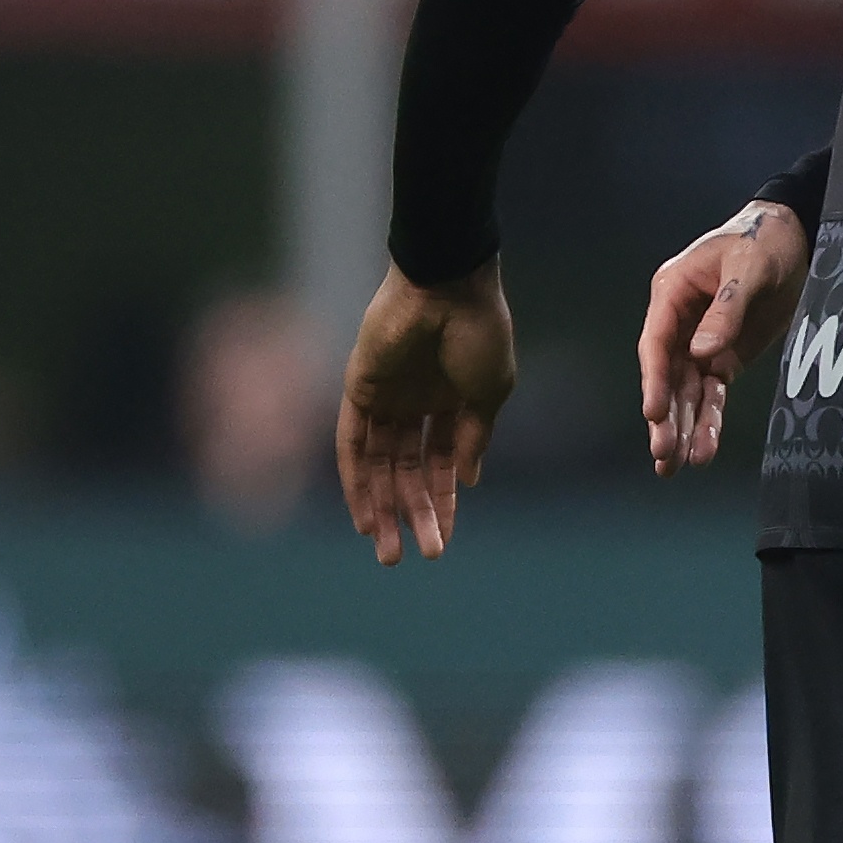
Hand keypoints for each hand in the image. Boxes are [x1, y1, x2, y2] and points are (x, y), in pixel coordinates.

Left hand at [337, 261, 515, 565]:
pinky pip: (352, 444)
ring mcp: (385, 396)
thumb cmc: (480, 331)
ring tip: (388, 551)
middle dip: (414, 514)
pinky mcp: (358, 389)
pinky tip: (363, 515)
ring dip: (382, 508)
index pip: (441, 462)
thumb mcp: (490, 391)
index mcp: (452, 399)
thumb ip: (474, 436)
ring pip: (379, 465)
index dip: (443, 501)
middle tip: (419, 556)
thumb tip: (466, 480)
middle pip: (408, 471)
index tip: (446, 539)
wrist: (448, 286)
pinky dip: (356, 481)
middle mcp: (415, 402)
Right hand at [639, 201, 810, 475]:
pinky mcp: (724, 357)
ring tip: (676, 465)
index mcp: (673, 292)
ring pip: (687, 391)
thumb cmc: (763, 240)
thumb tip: (702, 353)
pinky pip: (712, 393)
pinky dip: (708, 419)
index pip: (657, 342)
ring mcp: (701, 341)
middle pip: (668, 374)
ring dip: (683, 426)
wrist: (794, 238)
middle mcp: (680, 321)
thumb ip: (728, 308)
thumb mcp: (749, 266)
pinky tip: (703, 448)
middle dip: (665, 415)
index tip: (654, 412)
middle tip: (664, 453)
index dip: (655, 379)